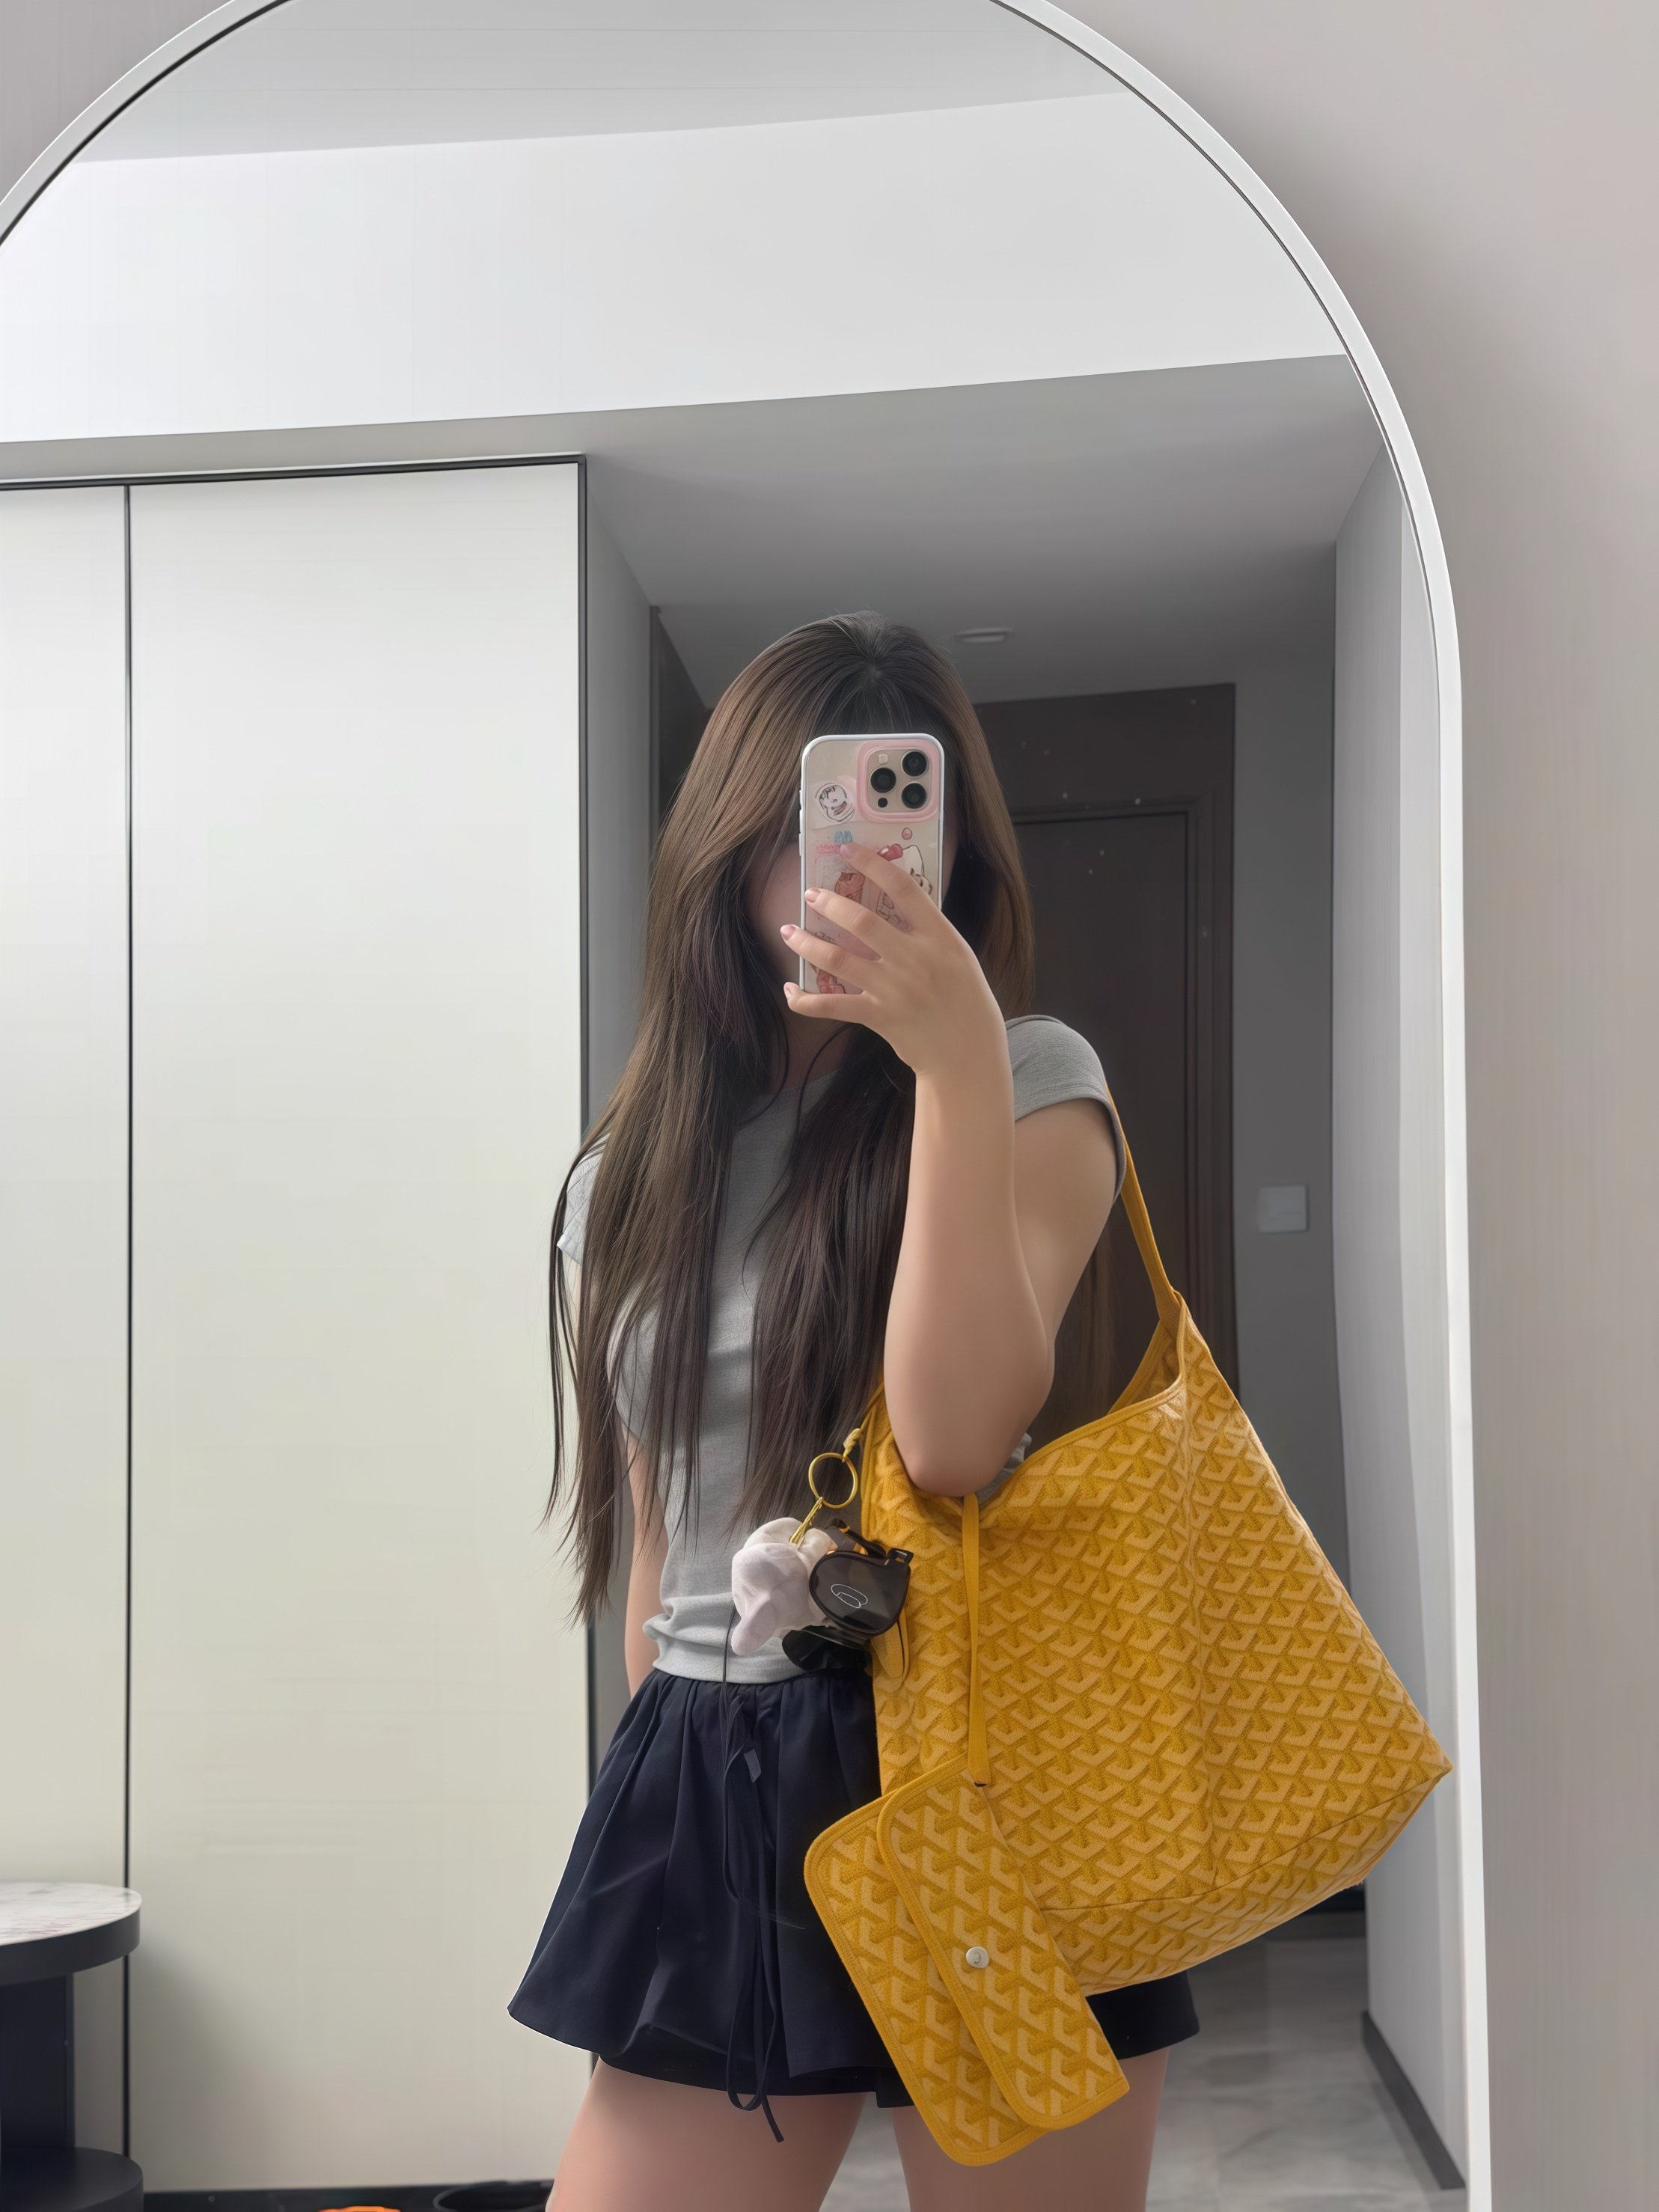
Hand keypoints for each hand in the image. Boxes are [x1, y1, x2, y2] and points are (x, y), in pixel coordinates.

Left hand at [781, 843, 1007, 1083]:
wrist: (967, 1052)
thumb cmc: (966, 1001)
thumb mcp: (959, 957)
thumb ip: (929, 933)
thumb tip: (894, 907)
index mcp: (940, 937)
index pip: (903, 889)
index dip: (873, 864)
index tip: (849, 850)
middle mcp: (915, 959)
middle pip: (862, 921)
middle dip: (830, 903)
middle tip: (810, 895)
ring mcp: (894, 988)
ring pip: (838, 959)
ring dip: (807, 943)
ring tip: (789, 931)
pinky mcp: (878, 1015)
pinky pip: (832, 1005)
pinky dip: (805, 999)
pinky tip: (789, 989)